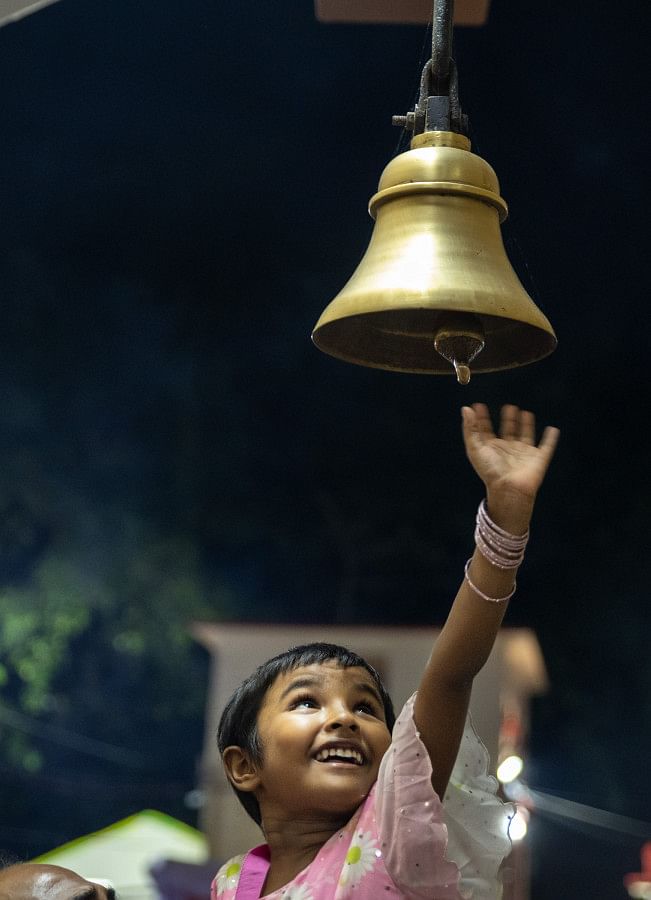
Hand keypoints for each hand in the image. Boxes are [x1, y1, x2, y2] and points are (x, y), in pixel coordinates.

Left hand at [461, 404, 559, 531]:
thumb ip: (470, 428)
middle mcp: (507, 450)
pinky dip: (551, 439)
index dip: (482, 419)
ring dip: (525, 424)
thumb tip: (466, 409)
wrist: (509, 488)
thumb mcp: (475, 447)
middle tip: (508, 407)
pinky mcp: (538, 458)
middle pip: (507, 431)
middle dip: (508, 420)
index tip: (478, 406)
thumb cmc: (490, 471)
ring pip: (525, 435)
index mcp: (491, 448)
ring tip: (524, 412)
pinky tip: (552, 429)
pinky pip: (547, 446)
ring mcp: (523, 454)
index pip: (486, 430)